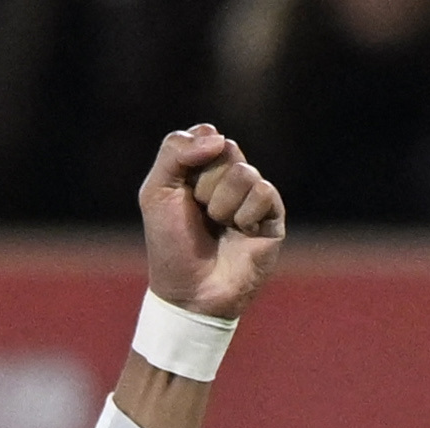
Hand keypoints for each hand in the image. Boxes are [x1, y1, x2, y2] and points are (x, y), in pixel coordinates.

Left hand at [138, 126, 285, 320]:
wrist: (190, 291)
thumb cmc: (170, 245)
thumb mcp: (156, 193)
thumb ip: (174, 152)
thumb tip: (218, 136)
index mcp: (201, 169)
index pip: (207, 135)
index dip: (193, 158)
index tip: (182, 188)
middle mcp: (229, 178)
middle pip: (226, 149)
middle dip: (204, 184)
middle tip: (199, 212)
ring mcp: (252, 195)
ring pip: (244, 172)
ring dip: (221, 204)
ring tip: (217, 226)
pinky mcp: (273, 215)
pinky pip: (263, 192)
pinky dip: (243, 215)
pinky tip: (239, 233)